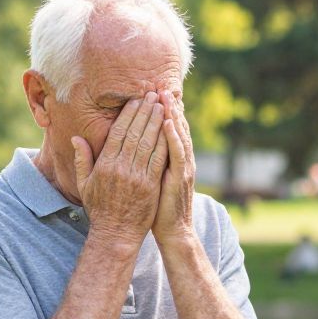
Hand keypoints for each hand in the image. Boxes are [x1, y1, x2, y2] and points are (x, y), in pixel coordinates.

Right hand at [73, 92, 167, 244]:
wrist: (116, 233)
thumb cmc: (99, 207)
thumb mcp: (84, 183)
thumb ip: (82, 159)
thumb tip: (76, 137)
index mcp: (104, 164)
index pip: (118, 132)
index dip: (128, 114)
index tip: (136, 100)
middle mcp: (121, 167)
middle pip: (135, 133)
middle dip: (145, 112)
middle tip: (153, 94)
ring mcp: (137, 176)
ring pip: (149, 143)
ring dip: (157, 122)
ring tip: (164, 105)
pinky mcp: (152, 185)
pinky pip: (160, 159)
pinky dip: (166, 142)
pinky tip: (171, 129)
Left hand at [154, 91, 196, 244]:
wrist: (173, 231)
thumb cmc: (157, 209)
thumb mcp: (150, 182)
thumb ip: (145, 163)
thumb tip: (135, 148)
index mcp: (171, 161)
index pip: (167, 132)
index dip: (163, 113)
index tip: (154, 95)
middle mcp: (180, 161)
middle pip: (175, 129)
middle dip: (169, 108)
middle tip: (162, 87)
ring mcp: (183, 168)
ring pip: (178, 136)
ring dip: (173, 116)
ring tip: (166, 97)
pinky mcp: (180, 177)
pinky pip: (177, 153)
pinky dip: (174, 137)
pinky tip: (169, 123)